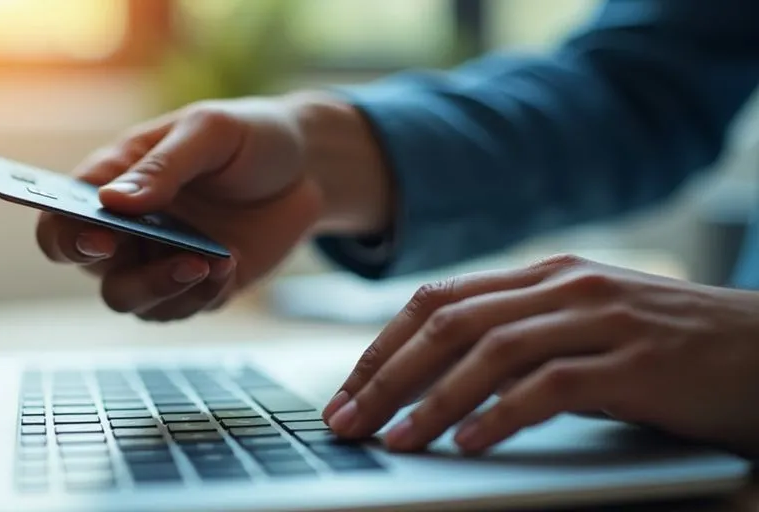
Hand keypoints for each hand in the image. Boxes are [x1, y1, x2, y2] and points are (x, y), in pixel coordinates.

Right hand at [36, 93, 389, 320]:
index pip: (61, 219)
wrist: (307, 168)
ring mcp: (160, 259)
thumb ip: (164, 167)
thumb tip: (112, 201)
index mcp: (113, 181)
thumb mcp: (210, 133)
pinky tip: (229, 265)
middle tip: (171, 259)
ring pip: (132, 300)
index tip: (98, 238)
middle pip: (91, 270)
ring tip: (208, 264)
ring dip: (166, 289)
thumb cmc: (248, 138)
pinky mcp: (198, 286)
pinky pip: (182, 308)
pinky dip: (202, 294)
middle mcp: (128, 227)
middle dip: (122, 274)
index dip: (66, 235)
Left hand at [322, 254, 758, 456]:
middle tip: (347, 420)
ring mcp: (601, 319)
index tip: (348, 390)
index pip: (438, 300)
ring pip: (490, 352)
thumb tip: (443, 376)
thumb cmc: (671, 346)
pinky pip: (549, 387)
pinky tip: (469, 444)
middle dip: (387, 375)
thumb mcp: (586, 326)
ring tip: (393, 440)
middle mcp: (564, 286)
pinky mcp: (635, 362)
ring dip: (432, 400)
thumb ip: (523, 337)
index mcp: (544, 275)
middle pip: (448, 323)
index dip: (383, 346)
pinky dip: (501, 416)